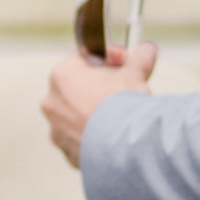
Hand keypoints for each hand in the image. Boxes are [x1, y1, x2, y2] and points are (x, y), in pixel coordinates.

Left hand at [42, 42, 156, 167]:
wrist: (125, 147)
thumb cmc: (125, 105)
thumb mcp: (135, 75)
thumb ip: (138, 60)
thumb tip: (147, 49)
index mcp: (62, 75)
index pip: (81, 59)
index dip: (106, 59)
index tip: (123, 64)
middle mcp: (52, 101)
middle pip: (77, 88)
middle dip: (100, 87)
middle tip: (124, 90)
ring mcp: (56, 128)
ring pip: (77, 115)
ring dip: (94, 113)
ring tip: (121, 117)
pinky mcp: (67, 150)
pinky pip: (80, 140)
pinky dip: (94, 138)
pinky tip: (113, 137)